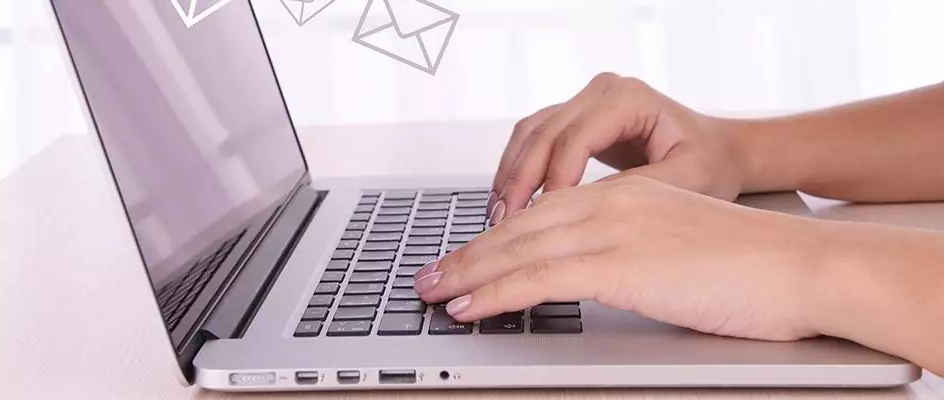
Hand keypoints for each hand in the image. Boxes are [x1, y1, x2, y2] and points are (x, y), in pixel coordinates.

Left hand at [416, 176, 827, 340]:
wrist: (804, 267)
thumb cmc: (752, 266)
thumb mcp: (676, 247)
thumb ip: (629, 253)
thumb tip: (593, 277)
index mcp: (624, 198)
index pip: (541, 217)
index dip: (495, 240)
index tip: (464, 258)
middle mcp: (612, 205)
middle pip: (520, 229)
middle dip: (467, 256)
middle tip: (428, 276)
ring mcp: (616, 231)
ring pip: (520, 250)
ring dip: (468, 274)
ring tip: (432, 292)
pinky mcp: (624, 263)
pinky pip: (541, 277)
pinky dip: (497, 292)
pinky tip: (470, 305)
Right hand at [488, 72, 747, 223]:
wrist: (718, 153)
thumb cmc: (710, 163)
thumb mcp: (684, 181)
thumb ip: (633, 193)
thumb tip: (582, 213)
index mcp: (629, 98)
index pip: (576, 137)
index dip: (555, 179)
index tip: (544, 218)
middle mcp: (602, 92)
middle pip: (543, 132)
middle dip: (520, 179)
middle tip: (505, 221)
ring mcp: (584, 103)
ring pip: (530, 134)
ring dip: (511, 175)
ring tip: (500, 216)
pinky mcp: (573, 121)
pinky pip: (532, 141)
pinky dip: (517, 171)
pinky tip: (509, 202)